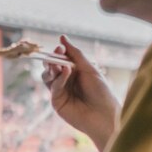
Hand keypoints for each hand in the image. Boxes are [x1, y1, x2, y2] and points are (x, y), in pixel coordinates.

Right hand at [42, 35, 120, 151]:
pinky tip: (66, 72)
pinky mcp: (56, 102)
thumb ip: (75, 53)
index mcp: (74, 72)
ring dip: (52, 68)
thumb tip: (62, 37)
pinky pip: (53, 86)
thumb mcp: (89, 68)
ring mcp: (60, 91)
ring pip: (47, 76)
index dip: (58, 52)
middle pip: (50, 66)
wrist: (104, 114)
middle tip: (56, 54)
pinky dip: (59, 78)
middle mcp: (65, 81)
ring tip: (60, 65)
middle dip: (52, 59)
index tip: (60, 47)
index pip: (60, 59)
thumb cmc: (101, 91)